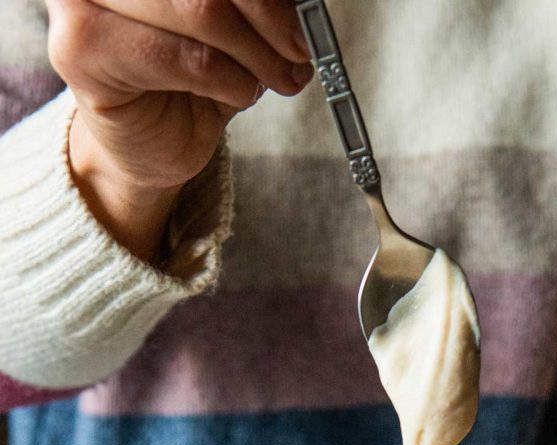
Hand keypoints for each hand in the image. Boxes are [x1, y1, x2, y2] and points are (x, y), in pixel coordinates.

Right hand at [46, 0, 312, 259]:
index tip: (302, 17)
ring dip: (254, 54)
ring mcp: (80, 2)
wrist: (149, 145)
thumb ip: (250, 3)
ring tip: (275, 79)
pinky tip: (239, 93)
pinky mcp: (82, 49)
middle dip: (267, 17)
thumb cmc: (184, 79)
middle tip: (297, 52)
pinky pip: (186, 58)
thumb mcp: (228, 27)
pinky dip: (228, 79)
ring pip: (202, 10)